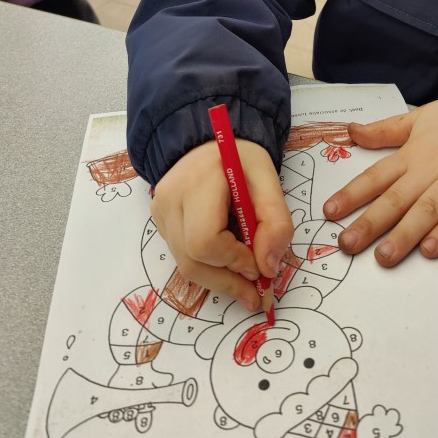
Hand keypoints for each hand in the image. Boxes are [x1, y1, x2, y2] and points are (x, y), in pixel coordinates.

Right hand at [151, 139, 293, 311]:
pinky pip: (183, 257)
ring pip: (185, 265)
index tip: (260, 266)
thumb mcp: (269, 179)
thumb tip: (268, 268)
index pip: (205, 240)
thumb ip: (276, 222)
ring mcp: (160, 212)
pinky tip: (228, 264)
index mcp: (199, 181)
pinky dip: (208, 268)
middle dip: (228, 281)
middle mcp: (170, 198)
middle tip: (257, 293)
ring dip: (219, 280)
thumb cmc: (241, 160)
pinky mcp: (160, 223)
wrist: (209, 144)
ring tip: (246, 286)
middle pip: (192, 260)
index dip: (235, 261)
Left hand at [323, 80, 437, 263]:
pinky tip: (430, 249)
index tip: (329, 212)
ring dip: (404, 235)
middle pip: (395, 199)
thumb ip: (383, 131)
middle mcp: (429, 171)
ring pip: (426, 211)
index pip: (375, 177)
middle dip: (369, 223)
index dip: (351, 194)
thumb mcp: (416, 118)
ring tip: (384, 256)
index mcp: (411, 155)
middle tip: (347, 245)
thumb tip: (350, 131)